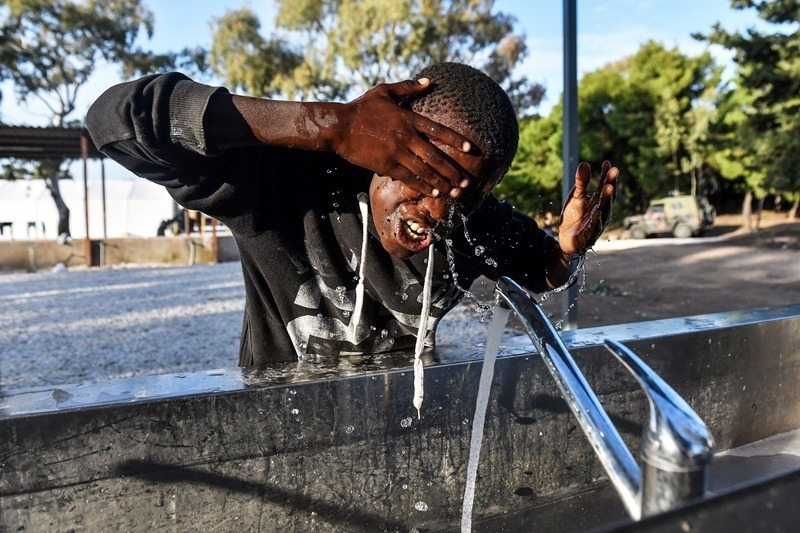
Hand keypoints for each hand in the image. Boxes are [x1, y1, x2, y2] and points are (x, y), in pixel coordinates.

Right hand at [334, 78, 474, 197]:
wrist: (340, 127)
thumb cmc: (361, 108)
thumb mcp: (384, 91)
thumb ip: (407, 88)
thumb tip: (429, 81)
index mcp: (408, 118)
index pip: (438, 130)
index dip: (455, 140)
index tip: (470, 149)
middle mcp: (406, 137)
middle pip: (436, 157)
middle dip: (453, 171)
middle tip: (466, 182)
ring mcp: (396, 152)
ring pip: (424, 171)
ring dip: (442, 183)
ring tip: (455, 193)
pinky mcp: (386, 165)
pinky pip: (409, 178)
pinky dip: (423, 186)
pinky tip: (434, 192)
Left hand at [558, 161, 618, 255]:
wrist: (567, 240)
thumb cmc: (574, 217)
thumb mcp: (576, 198)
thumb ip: (581, 183)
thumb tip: (584, 163)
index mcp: (598, 201)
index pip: (604, 186)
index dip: (606, 175)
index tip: (607, 163)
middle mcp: (601, 211)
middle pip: (607, 197)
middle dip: (610, 184)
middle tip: (614, 171)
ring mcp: (597, 224)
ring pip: (604, 211)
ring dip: (606, 199)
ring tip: (608, 187)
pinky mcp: (589, 235)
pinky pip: (594, 227)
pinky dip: (596, 219)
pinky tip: (597, 211)